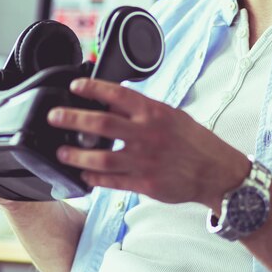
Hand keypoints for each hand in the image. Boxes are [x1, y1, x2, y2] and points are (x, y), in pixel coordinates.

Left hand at [47, 78, 250, 208]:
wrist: (216, 172)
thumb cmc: (196, 142)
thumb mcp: (173, 116)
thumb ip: (145, 111)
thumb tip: (115, 103)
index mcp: (155, 113)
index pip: (117, 95)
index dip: (92, 88)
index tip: (75, 86)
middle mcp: (147, 135)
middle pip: (100, 125)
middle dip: (72, 119)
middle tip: (55, 117)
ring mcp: (144, 161)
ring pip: (99, 158)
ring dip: (75, 155)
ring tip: (62, 152)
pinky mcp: (144, 184)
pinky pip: (110, 181)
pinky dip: (93, 177)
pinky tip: (84, 174)